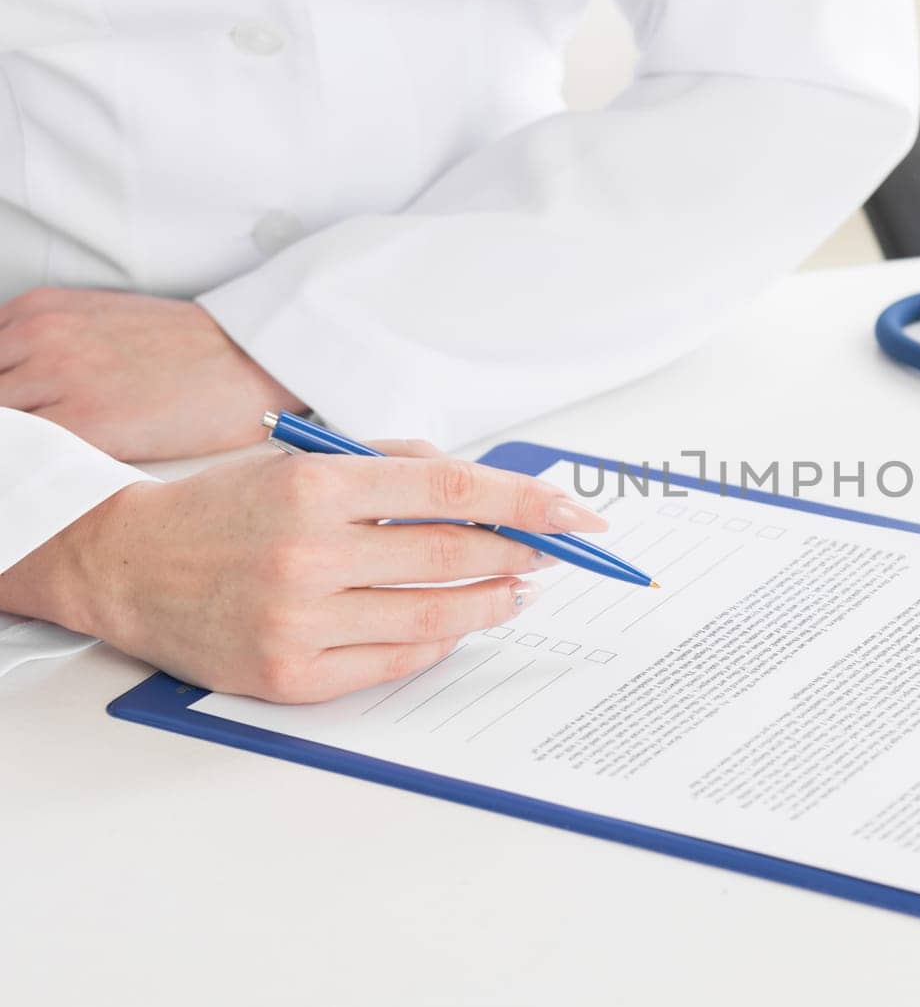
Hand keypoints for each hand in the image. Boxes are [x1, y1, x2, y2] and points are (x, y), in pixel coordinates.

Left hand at [0, 287, 305, 460]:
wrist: (254, 357)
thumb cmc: (193, 348)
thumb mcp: (104, 322)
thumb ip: (51, 345)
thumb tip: (24, 388)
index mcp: (40, 310)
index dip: (0, 397)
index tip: (18, 417)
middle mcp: (39, 338)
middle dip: (5, 420)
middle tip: (29, 441)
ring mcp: (59, 379)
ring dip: (14, 445)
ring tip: (37, 466)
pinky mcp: (86, 423)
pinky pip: (24, 452)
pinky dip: (27, 468)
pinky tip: (49, 478)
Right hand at [0, 441, 608, 701]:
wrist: (126, 564)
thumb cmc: (228, 509)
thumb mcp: (304, 461)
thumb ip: (395, 468)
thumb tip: (489, 490)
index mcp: (314, 486)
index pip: (450, 489)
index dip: (525, 502)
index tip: (575, 514)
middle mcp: (308, 554)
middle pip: (453, 556)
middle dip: (522, 554)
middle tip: (558, 553)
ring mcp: (299, 622)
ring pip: (434, 619)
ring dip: (492, 603)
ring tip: (519, 589)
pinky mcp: (290, 675)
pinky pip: (395, 664)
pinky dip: (439, 645)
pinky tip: (460, 625)